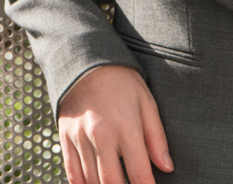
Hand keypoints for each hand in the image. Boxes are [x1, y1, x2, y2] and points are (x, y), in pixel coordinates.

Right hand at [58, 65, 171, 183]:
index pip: (139, 172)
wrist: (86, 61)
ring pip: (91, 180)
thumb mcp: (146, 102)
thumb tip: (167, 167)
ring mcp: (80, 136)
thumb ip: (156, 137)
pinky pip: (72, 171)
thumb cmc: (122, 82)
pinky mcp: (65, 136)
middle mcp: (100, 134)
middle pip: (112, 182)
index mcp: (125, 126)